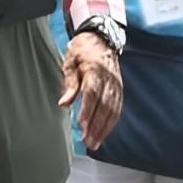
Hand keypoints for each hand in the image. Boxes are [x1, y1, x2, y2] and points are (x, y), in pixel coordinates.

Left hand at [57, 30, 122, 149]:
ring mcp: (116, 85)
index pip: (92, 94)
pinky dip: (111, 123)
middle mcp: (109, 79)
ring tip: (94, 143)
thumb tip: (63, 104)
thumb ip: (69, 84)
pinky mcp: (120, 89)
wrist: (101, 39)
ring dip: (104, 129)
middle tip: (87, 142)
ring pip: (113, 110)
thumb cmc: (82, 51)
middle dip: (96, 126)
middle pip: (104, 106)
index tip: (82, 125)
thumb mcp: (70, 62)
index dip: (88, 111)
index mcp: (95, 70)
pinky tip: (104, 133)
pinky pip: (118, 108)